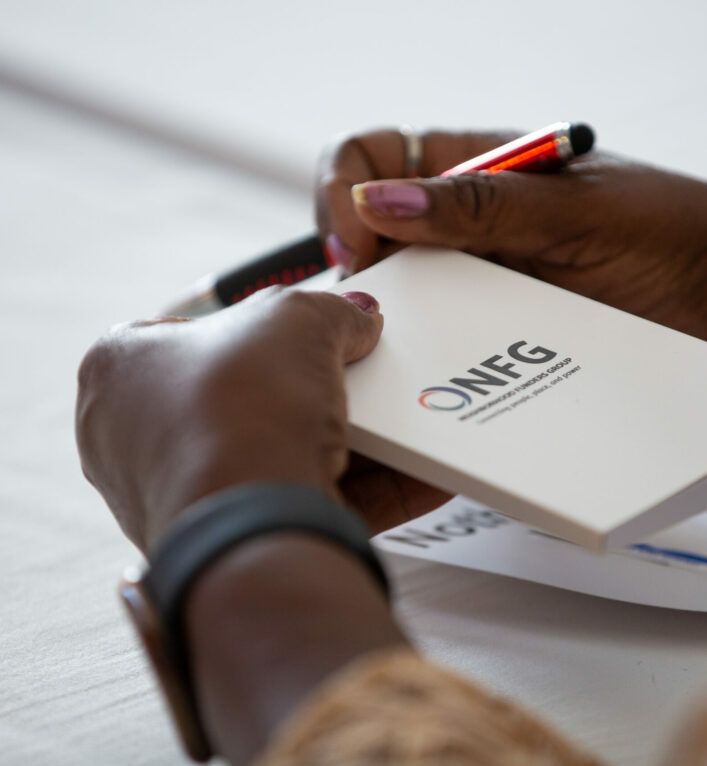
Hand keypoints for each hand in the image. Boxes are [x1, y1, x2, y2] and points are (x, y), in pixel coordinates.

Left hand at [76, 287, 442, 551]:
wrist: (248, 521)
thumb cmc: (237, 410)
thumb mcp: (295, 319)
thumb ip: (333, 312)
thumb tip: (360, 318)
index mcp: (120, 368)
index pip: (195, 331)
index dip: (261, 325)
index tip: (314, 326)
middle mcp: (137, 437)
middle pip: (250, 396)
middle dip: (313, 386)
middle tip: (359, 371)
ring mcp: (182, 496)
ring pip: (282, 453)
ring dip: (348, 439)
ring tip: (397, 420)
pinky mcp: (234, 543)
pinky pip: (308, 502)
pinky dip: (368, 489)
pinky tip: (417, 472)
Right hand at [316, 129, 706, 353]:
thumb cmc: (686, 237)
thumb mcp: (584, 212)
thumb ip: (483, 207)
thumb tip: (377, 199)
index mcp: (486, 173)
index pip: (376, 157)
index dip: (348, 189)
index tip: (362, 240)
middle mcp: (476, 232)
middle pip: (373, 237)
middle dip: (357, 267)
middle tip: (374, 307)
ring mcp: (491, 293)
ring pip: (404, 307)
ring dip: (392, 328)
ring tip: (400, 353)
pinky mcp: (511, 349)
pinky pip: (451, 360)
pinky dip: (433, 373)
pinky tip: (443, 385)